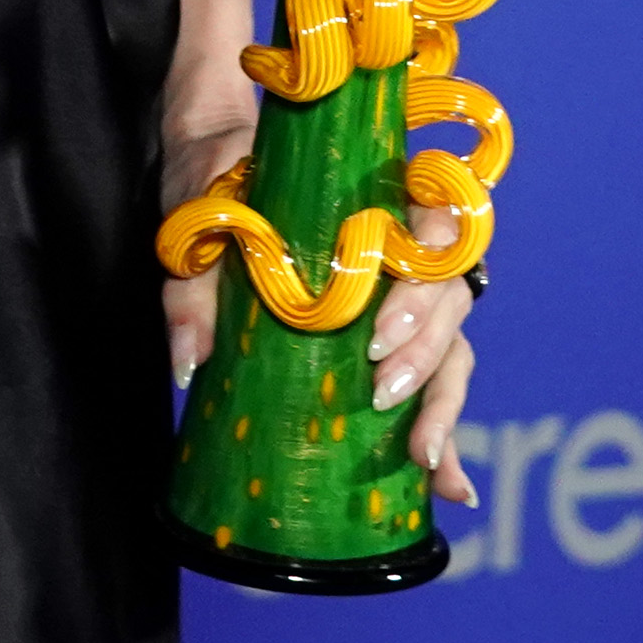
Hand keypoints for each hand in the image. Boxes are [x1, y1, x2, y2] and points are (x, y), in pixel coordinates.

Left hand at [158, 161, 482, 509]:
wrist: (214, 157)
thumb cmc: (218, 182)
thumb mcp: (198, 223)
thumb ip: (193, 287)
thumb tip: (190, 364)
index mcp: (374, 203)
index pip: (435, 235)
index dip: (421, 288)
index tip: (380, 334)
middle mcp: (403, 246)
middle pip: (450, 299)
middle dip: (426, 355)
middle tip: (384, 396)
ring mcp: (402, 290)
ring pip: (452, 341)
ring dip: (441, 399)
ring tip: (422, 457)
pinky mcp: (390, 328)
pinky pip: (433, 375)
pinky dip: (442, 428)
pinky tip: (446, 485)